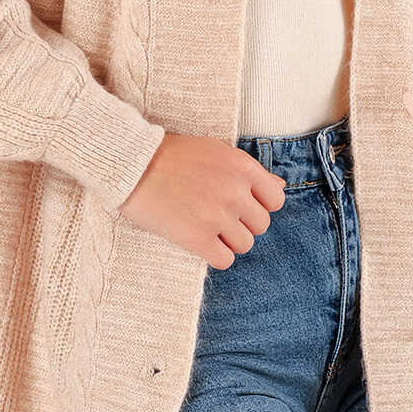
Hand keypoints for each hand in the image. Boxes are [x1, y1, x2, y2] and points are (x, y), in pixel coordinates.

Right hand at [118, 132, 285, 267]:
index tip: (241, 205)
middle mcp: (235, 191)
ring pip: (245, 245)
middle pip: (261, 225)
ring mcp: (217, 215)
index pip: (276, 200)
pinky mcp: (197, 237)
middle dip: (242, 224)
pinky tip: (199, 242)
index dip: (260, 205)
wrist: (132, 163)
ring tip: (205, 227)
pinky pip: (225, 260)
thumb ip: (249, 171)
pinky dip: (215, 255)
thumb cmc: (172, 155)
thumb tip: (280, 186)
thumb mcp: (216, 151)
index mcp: (242, 167)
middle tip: (217, 216)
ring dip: (228, 240)